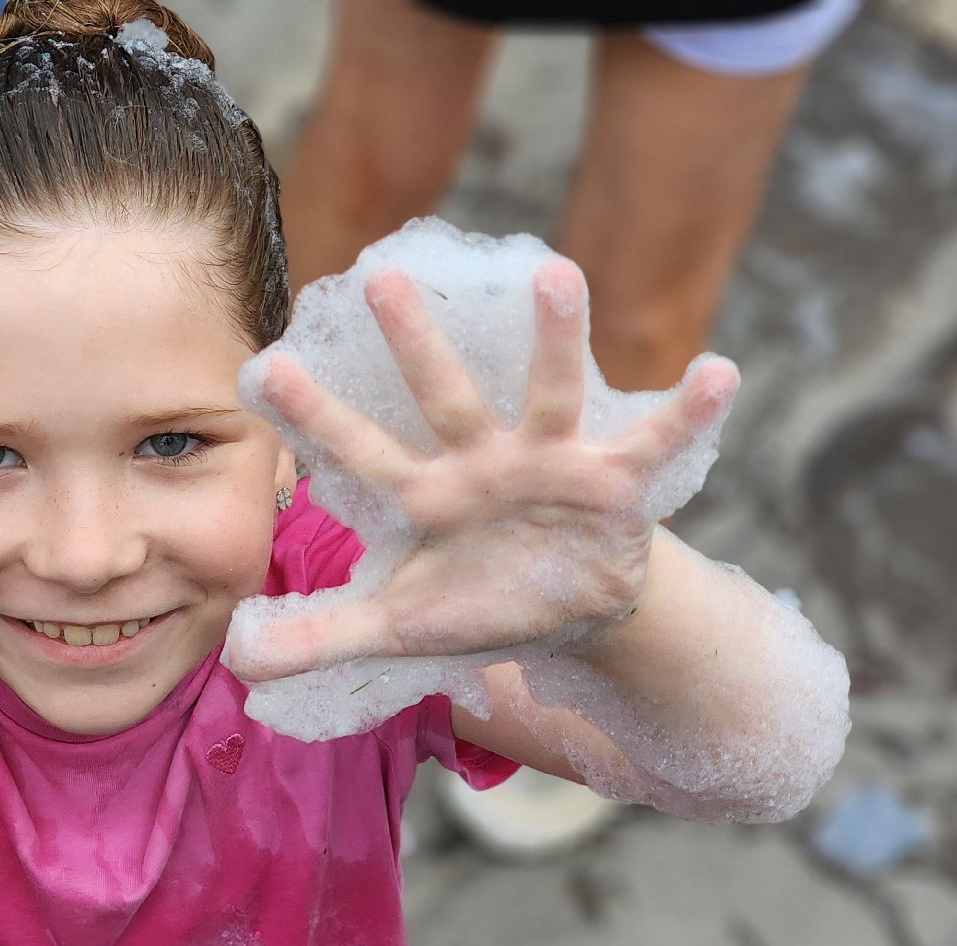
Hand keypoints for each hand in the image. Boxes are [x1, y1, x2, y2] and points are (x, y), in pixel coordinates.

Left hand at [226, 258, 736, 683]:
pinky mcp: (614, 479)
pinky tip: (720, 371)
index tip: (259, 364)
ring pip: (550, 391)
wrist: (565, 607)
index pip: (354, 449)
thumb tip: (235, 661)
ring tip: (557, 272)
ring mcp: (548, 463)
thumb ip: (319, 636)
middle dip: (414, 343)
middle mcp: (478, 462)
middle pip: (441, 396)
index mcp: (420, 495)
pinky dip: (690, 410)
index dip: (311, 414)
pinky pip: (655, 439)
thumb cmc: (471, 600)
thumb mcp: (397, 626)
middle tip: (381, 275)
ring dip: (556, 337)